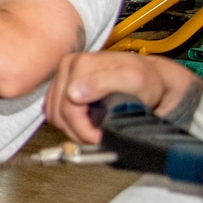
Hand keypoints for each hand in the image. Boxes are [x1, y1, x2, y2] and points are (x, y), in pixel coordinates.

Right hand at [43, 50, 193, 143]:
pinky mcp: (61, 85)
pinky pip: (54, 110)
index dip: (83, 129)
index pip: (68, 108)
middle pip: (58, 112)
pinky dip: (67, 122)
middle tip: (99, 138)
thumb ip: (103, 83)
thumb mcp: (133, 80)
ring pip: (54, 113)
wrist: (148, 74)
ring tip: (93, 132)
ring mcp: (62, 75)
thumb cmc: (144, 78)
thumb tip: (72, 93)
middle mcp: (67, 66)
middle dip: (78, 131)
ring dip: (72, 128)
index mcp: (79, 64)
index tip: (101, 138)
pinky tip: (85, 123)